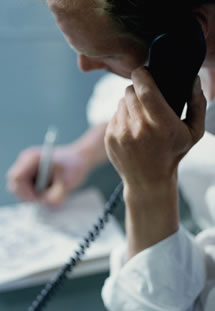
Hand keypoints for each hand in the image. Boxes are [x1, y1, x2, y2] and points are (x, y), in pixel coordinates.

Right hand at [7, 144, 91, 205]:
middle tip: (44, 200)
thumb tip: (46, 205)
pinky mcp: (31, 175)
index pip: (16, 177)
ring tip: (52, 193)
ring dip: (34, 196)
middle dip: (28, 196)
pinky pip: (28, 190)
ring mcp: (27, 168)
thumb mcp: (67, 183)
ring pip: (21, 189)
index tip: (38, 199)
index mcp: (32, 158)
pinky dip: (37, 195)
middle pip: (15, 184)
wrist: (80, 158)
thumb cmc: (74, 165)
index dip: (24, 192)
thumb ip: (56, 196)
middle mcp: (26, 162)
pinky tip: (51, 190)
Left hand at [105, 67, 205, 193]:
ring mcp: (121, 134)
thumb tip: (194, 80)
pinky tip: (132, 131)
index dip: (141, 75)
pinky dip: (122, 118)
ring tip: (140, 119)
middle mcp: (139, 129)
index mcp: (161, 125)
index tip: (143, 72)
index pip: (144, 88)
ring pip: (121, 102)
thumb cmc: (172, 155)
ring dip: (129, 105)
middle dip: (137, 90)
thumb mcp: (193, 133)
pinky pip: (114, 115)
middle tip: (145, 100)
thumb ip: (197, 105)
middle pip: (130, 91)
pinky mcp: (110, 138)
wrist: (148, 181)